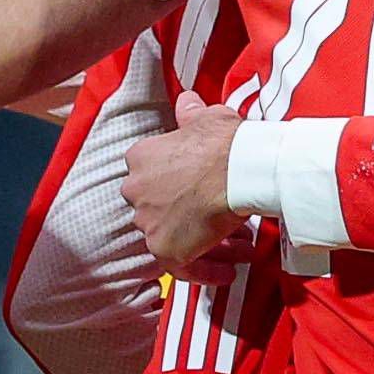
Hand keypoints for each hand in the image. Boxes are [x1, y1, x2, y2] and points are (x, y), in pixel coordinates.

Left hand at [126, 93, 241, 266]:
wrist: (238, 168)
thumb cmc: (223, 143)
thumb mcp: (205, 117)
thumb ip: (191, 112)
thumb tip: (188, 102)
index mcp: (140, 157)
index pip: (150, 176)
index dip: (176, 185)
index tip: (196, 189)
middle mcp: (136, 191)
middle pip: (157, 209)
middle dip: (187, 215)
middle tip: (218, 219)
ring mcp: (148, 222)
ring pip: (173, 238)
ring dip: (204, 243)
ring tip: (238, 246)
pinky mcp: (164, 249)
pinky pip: (182, 268)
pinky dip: (204, 271)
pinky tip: (226, 271)